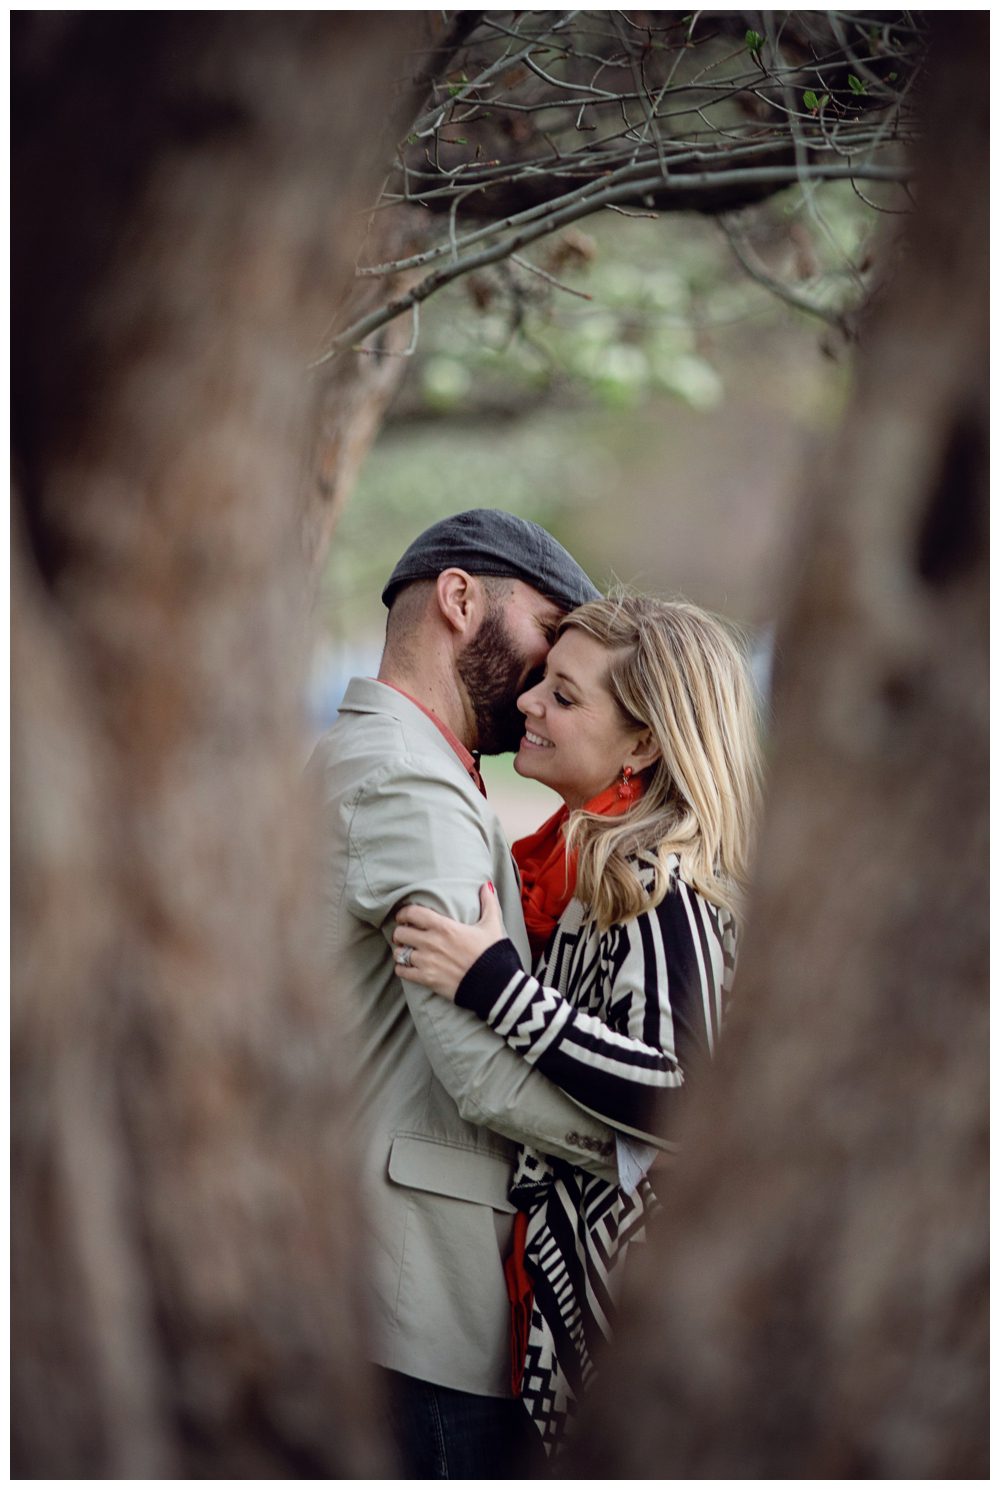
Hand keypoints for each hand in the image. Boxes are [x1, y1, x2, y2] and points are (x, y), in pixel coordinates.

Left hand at [393, 883, 505, 999]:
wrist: (495, 984)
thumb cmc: (492, 953)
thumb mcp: (492, 925)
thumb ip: (488, 903)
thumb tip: (486, 886)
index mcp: (444, 926)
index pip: (412, 913)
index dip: (404, 913)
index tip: (404, 916)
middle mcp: (431, 942)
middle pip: (401, 933)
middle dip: (400, 933)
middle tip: (404, 935)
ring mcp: (427, 962)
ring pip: (399, 953)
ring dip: (400, 951)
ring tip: (405, 951)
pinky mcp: (427, 979)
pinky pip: (402, 972)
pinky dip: (402, 969)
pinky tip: (407, 968)